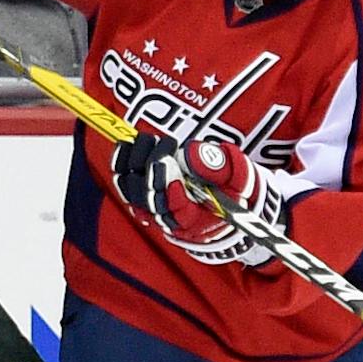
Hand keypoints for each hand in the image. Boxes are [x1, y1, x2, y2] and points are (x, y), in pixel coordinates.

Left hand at [109, 132, 281, 266]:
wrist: (220, 198)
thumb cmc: (231, 188)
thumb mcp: (240, 177)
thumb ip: (222, 167)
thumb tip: (192, 153)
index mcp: (194, 220)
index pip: (175, 208)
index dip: (168, 186)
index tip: (169, 162)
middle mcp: (167, 217)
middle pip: (148, 196)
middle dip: (154, 166)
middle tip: (167, 143)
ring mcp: (150, 207)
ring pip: (130, 187)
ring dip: (136, 160)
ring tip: (150, 141)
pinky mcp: (139, 193)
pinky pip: (122, 179)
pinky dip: (122, 161)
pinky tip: (128, 144)